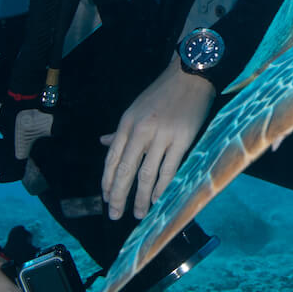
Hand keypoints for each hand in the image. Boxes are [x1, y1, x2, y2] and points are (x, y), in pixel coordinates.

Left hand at [101, 57, 215, 220]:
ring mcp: (162, 136)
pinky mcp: (182, 140)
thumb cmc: (161, 93)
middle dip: (119, 196)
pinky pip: (169, 170)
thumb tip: (103, 143)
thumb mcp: (134, 109)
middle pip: (126, 170)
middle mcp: (141, 131)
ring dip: (141, 198)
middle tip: (115, 215)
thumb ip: (120, 130)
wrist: (189, 76)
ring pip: (147, 174)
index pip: (112, 159)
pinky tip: (157, 200)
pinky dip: (161, 188)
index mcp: (127, 124)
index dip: (108, 182)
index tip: (107, 199)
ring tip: (139, 214)